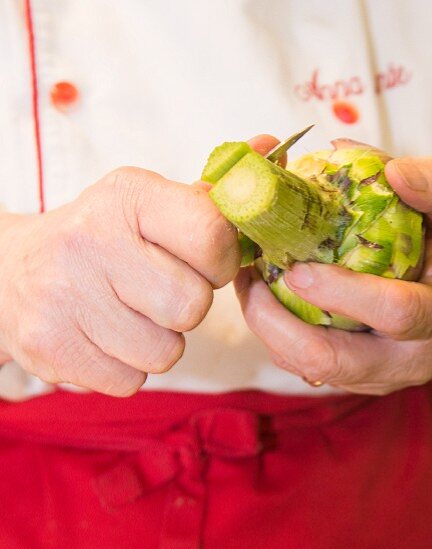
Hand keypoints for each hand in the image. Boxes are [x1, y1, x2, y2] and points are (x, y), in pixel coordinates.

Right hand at [0, 165, 244, 395]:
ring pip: (165, 353)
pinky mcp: (50, 347)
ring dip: (158, 342)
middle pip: (191, 306)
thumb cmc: (101, 240)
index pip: (213, 237)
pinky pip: (131, 381)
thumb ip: (212, 194)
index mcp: (126, 196)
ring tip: (128, 315)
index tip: (203, 262)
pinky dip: (127, 368)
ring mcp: (65, 297)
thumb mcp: (148, 204)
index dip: (221, 262)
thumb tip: (271, 149)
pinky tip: (104, 338)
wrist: (12, 272)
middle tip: (157, 291)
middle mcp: (90, 241)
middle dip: (186, 307)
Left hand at [234, 155, 431, 394]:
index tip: (300, 268)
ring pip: (308, 367)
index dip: (346, 293)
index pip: (397, 314)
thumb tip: (392, 171)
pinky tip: (259, 292)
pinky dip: (272, 331)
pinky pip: (300, 365)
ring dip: (267, 327)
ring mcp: (372, 378)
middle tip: (252, 278)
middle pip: (334, 361)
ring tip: (247, 277)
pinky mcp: (345, 379)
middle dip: (281, 325)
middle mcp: (406, 361)